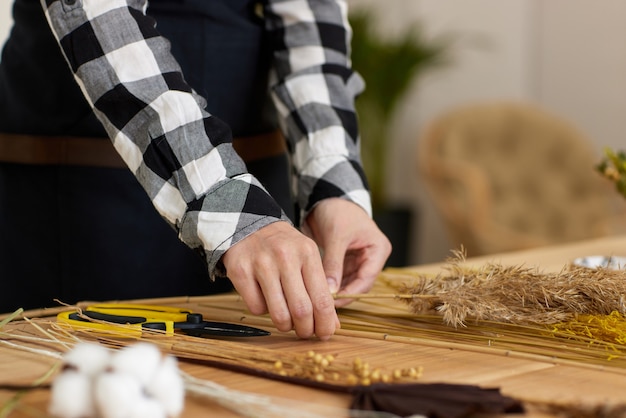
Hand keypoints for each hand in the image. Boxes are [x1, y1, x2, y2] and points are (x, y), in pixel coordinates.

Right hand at [221, 221, 338, 339]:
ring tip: (286, 321)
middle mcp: (285, 257)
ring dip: (285, 326)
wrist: (249, 226)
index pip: (322, 299)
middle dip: (306, 330)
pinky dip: (263, 311)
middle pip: (301, 310)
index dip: (325, 323)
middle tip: (305, 333)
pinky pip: (256, 308)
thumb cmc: (284, 247)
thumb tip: (333, 325)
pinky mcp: (240, 271)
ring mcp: (261, 264)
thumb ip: (321, 289)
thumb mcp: (307, 258)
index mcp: (307, 253)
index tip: (325, 334)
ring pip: (278, 314)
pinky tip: (265, 299)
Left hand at [304, 198, 391, 307]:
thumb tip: (330, 290)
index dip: (350, 292)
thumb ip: (334, 263)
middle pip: (359, 285)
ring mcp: (359, 262)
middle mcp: (372, 258)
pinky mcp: (346, 263)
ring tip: (318, 300)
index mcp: (378, 250)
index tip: (332, 301)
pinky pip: (339, 279)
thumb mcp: (337, 236)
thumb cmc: (338, 211)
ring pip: (348, 284)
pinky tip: (317, 291)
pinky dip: (330, 285)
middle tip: (322, 304)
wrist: (327, 199)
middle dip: (342, 294)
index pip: (367, 278)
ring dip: (335, 292)